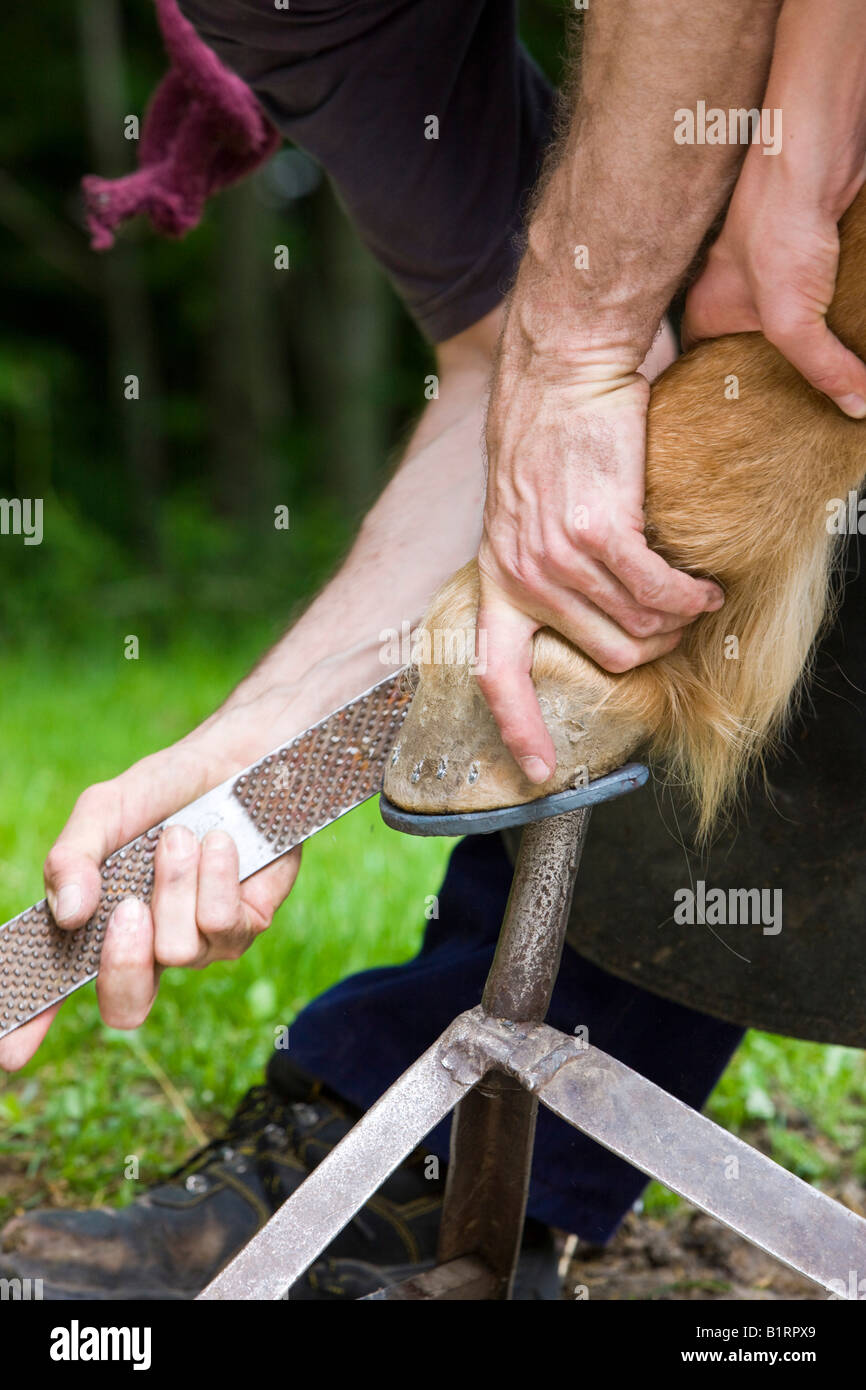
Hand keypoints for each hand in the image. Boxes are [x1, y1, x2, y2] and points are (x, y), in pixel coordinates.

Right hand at [0, 726, 299, 1071]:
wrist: (239, 760)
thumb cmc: (167, 788)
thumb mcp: (106, 810)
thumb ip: (74, 857)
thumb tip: (66, 915)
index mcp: (102, 923)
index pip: (62, 986)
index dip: (33, 1024)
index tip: (9, 1053)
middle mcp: (149, 945)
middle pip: (126, 1005)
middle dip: (122, 961)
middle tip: (128, 908)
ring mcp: (200, 942)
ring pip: (176, 951)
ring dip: (175, 885)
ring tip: (181, 838)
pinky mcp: (247, 926)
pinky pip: (222, 926)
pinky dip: (216, 876)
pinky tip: (219, 843)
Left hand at [477, 318, 723, 782]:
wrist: (561, 371)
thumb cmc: (550, 437)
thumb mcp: (520, 514)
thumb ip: (542, 567)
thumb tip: (589, 612)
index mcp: (499, 581)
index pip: (497, 675)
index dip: (519, 728)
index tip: (538, 771)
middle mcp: (523, 579)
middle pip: (609, 657)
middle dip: (653, 647)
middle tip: (675, 620)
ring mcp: (557, 559)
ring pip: (641, 629)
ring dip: (679, 621)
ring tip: (693, 596)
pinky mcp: (598, 531)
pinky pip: (659, 593)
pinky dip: (690, 596)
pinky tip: (702, 584)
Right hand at [684, 164, 865, 417]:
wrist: (819, 155)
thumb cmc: (777, 224)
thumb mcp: (791, 320)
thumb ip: (822, 368)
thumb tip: (857, 407)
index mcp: (707, 313)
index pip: (702, 370)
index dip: (719, 400)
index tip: (744, 434)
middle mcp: (738, 297)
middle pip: (755, 357)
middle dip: (779, 386)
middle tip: (799, 424)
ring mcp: (779, 278)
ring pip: (797, 333)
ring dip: (817, 357)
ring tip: (836, 394)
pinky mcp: (817, 263)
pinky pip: (828, 308)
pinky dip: (843, 328)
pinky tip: (857, 349)